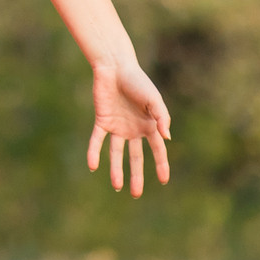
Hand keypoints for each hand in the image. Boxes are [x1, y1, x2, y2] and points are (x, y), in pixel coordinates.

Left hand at [86, 59, 171, 196]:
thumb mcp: (154, 99)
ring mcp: (117, 126)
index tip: (164, 181)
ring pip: (116, 153)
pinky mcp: (101, 121)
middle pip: (136, 157)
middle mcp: (134, 129)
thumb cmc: (137, 81)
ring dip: (116, 170)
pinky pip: (97, 140)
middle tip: (136, 194)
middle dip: (136, 175)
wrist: (114, 66)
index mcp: (149, 125)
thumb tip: (167, 138)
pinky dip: (94, 153)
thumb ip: (162, 118)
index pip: (158, 150)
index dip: (161, 165)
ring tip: (117, 187)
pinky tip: (93, 166)